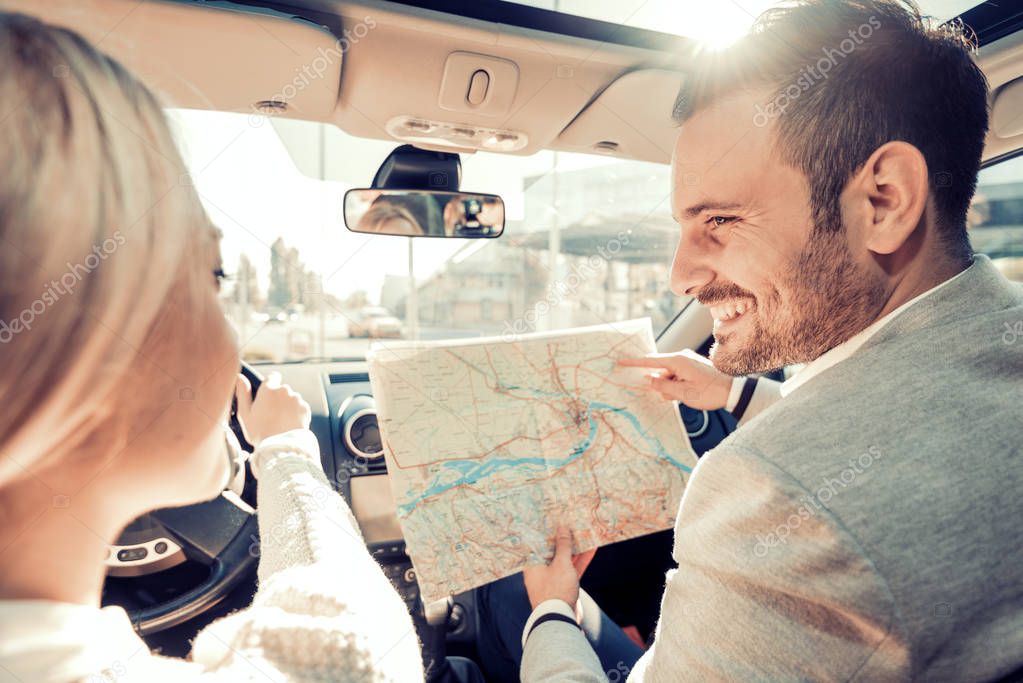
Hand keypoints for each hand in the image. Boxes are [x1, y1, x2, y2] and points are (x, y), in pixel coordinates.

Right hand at [235, 371, 310, 445]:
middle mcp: (284, 391)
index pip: (272, 377)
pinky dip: (296, 413)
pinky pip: (300, 407)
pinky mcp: (305, 408)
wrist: (280, 448)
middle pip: (282, 390)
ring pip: (291, 399)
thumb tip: (240, 377)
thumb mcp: (245, 414)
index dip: (270, 384)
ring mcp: (296, 399)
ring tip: (280, 421)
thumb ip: (243, 393)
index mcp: (268, 390)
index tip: (267, 394)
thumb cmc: (260, 433)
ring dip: (287, 406)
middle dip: (278, 398)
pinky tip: (289, 424)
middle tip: (271, 414)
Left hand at [522, 526, 595, 609]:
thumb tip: (562, 528)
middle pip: (553, 550)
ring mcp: (553, 578)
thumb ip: (563, 546)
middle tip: (573, 522)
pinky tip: (592, 549)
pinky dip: (580, 560)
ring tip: (586, 532)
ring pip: (565, 559)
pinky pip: (572, 569)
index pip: (539, 542)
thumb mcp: (561, 564)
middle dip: (564, 538)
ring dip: (575, 548)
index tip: (555, 519)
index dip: (547, 530)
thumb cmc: (556, 590)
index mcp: (533, 563)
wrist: (559, 620)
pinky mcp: (564, 586)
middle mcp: (540, 570)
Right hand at [618, 349, 732, 409]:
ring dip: (670, 388)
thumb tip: (649, 380)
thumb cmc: (710, 392)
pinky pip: (677, 377)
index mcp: (678, 361)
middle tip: (672, 395)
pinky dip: (677, 386)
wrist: (734, 391)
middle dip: (661, 384)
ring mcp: (687, 363)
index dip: (634, 363)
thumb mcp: (684, 393)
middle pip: (660, 371)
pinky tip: (686, 394)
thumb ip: (663, 387)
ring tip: (684, 397)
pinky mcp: (692, 368)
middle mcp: (681, 358)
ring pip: (668, 376)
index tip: (620, 362)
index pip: (650, 361)